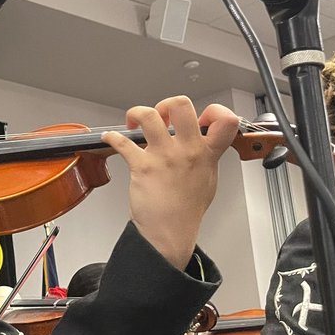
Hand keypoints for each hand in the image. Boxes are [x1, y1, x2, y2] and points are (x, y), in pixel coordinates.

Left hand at [102, 97, 238, 268]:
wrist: (170, 231)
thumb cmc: (186, 209)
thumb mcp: (209, 178)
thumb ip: (208, 155)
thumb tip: (205, 141)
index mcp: (207, 152)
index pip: (225, 119)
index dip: (214, 110)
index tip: (201, 116)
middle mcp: (187, 150)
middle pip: (181, 105)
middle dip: (167, 103)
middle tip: (161, 115)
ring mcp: (164, 156)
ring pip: (149, 116)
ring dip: (137, 113)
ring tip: (134, 122)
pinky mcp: (142, 166)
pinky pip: (122, 142)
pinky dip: (111, 137)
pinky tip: (109, 138)